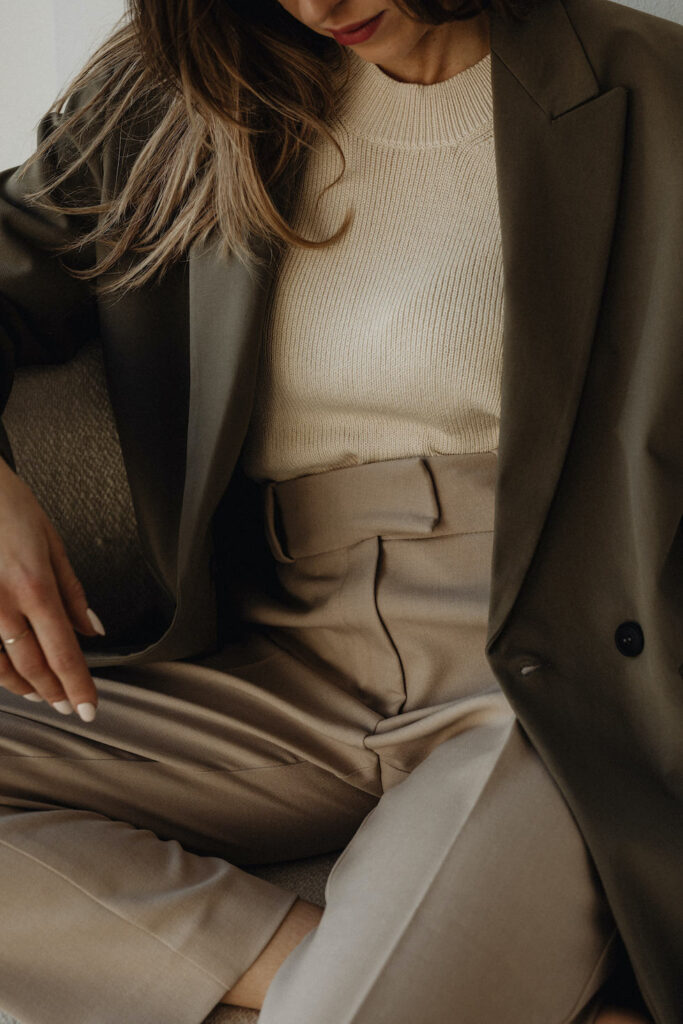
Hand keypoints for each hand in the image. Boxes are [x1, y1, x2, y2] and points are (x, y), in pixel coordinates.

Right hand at [0, 457, 104, 721]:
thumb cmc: (7, 504)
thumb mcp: (51, 541)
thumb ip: (72, 591)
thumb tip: (93, 628)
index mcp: (34, 587)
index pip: (64, 651)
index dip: (78, 685)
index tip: (89, 707)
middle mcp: (1, 604)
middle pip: (33, 666)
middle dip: (55, 692)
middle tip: (70, 705)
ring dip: (24, 686)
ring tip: (42, 694)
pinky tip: (7, 672)